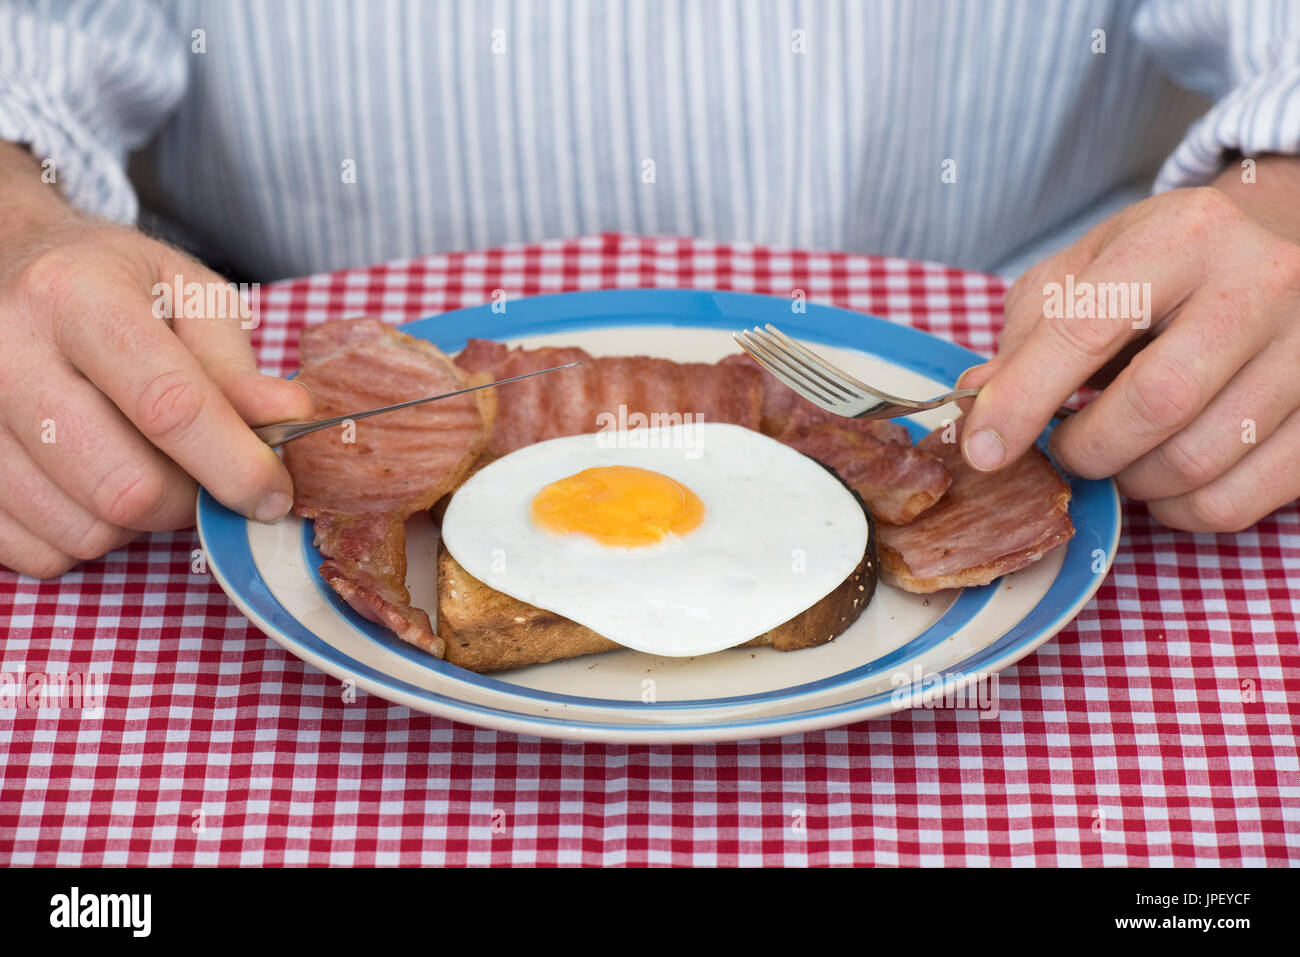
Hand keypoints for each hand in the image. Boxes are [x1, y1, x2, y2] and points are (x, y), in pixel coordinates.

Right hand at [0, 142, 311, 577]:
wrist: (7, 266)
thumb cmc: (113, 284)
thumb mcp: (188, 296)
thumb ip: (236, 366)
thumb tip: (288, 420)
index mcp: (76, 297)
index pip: (168, 406)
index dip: (236, 465)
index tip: (274, 494)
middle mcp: (4, 353)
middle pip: (123, 486)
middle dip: (188, 503)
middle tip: (209, 480)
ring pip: (80, 530)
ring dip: (138, 525)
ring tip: (149, 472)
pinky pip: (35, 553)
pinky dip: (85, 539)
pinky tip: (95, 488)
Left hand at [957, 155, 1299, 532]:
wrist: (1283, 241)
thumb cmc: (1170, 263)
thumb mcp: (1090, 268)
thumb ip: (1030, 331)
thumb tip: (980, 403)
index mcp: (1184, 236)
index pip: (1085, 330)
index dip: (1021, 401)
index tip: (984, 448)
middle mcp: (1263, 282)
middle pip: (1156, 404)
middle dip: (1087, 449)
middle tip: (1068, 449)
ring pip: (1200, 460)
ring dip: (1134, 481)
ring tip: (1119, 457)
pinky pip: (1241, 499)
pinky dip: (1184, 510)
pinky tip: (1167, 482)